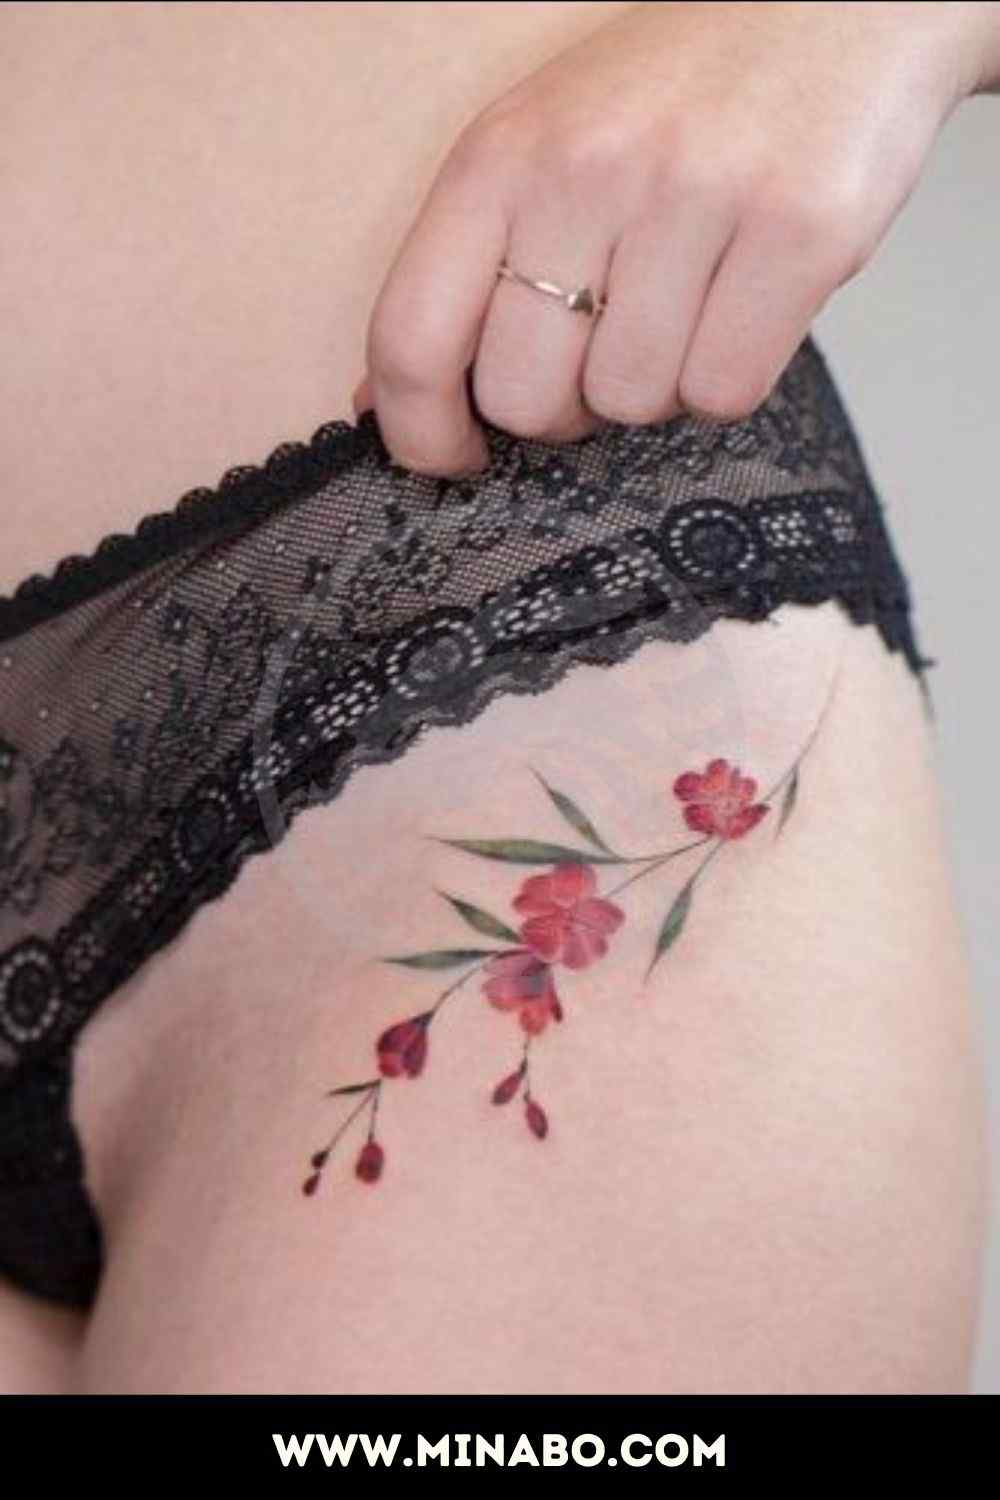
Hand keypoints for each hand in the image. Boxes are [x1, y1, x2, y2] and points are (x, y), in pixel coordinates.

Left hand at [352, 1, 991, 475]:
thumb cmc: (677, 90)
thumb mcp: (541, 146)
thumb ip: (467, 267)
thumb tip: (385, 403)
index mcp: (502, 153)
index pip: (413, 338)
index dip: (422, 432)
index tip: (454, 458)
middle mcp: (588, 169)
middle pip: (526, 399)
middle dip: (564, 407)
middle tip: (605, 348)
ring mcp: (697, 195)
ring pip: (630, 404)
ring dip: (656, 385)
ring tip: (685, 307)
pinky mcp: (800, 228)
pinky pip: (724, 392)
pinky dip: (729, 378)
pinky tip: (739, 310)